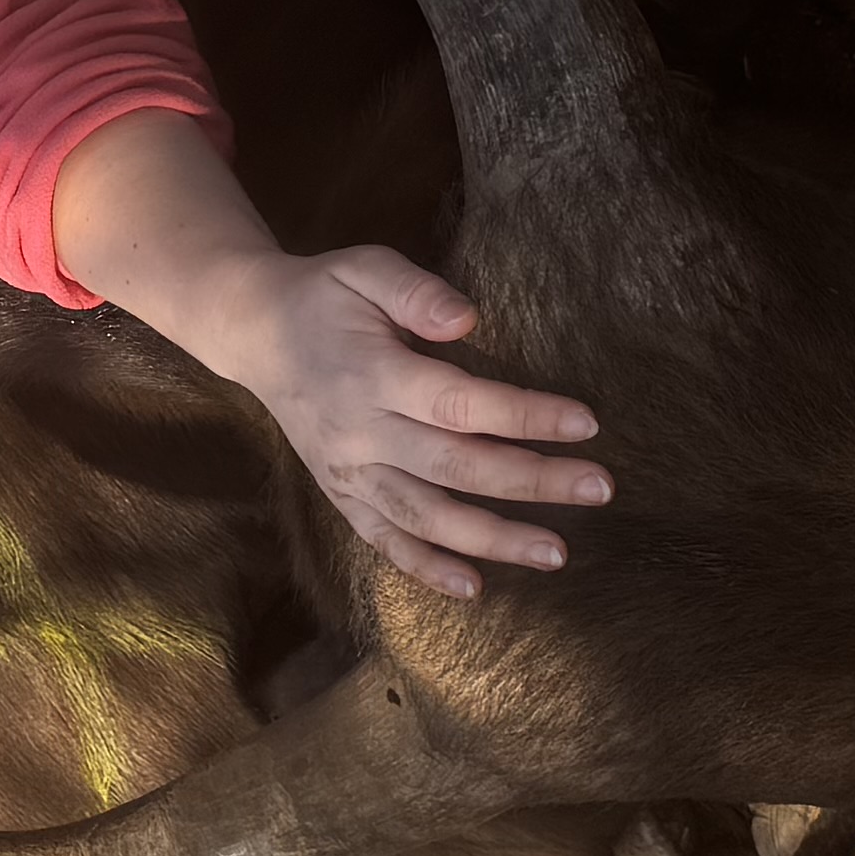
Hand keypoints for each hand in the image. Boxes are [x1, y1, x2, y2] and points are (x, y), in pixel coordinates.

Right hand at [188, 247, 605, 598]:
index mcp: (372, 374)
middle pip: (456, 467)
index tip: (586, 424)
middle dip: (532, 482)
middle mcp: (360, 432)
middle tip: (600, 487)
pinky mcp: (341, 494)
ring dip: (493, 539)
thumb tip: (468, 320)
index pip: (459, 404)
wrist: (253, 332)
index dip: (523, 417)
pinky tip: (474, 587)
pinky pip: (384, 540)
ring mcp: (348, 471)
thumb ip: (415, 291)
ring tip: (557, 553)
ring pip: (427, 516)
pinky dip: (426, 568)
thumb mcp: (364, 268)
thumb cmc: (324, 296)